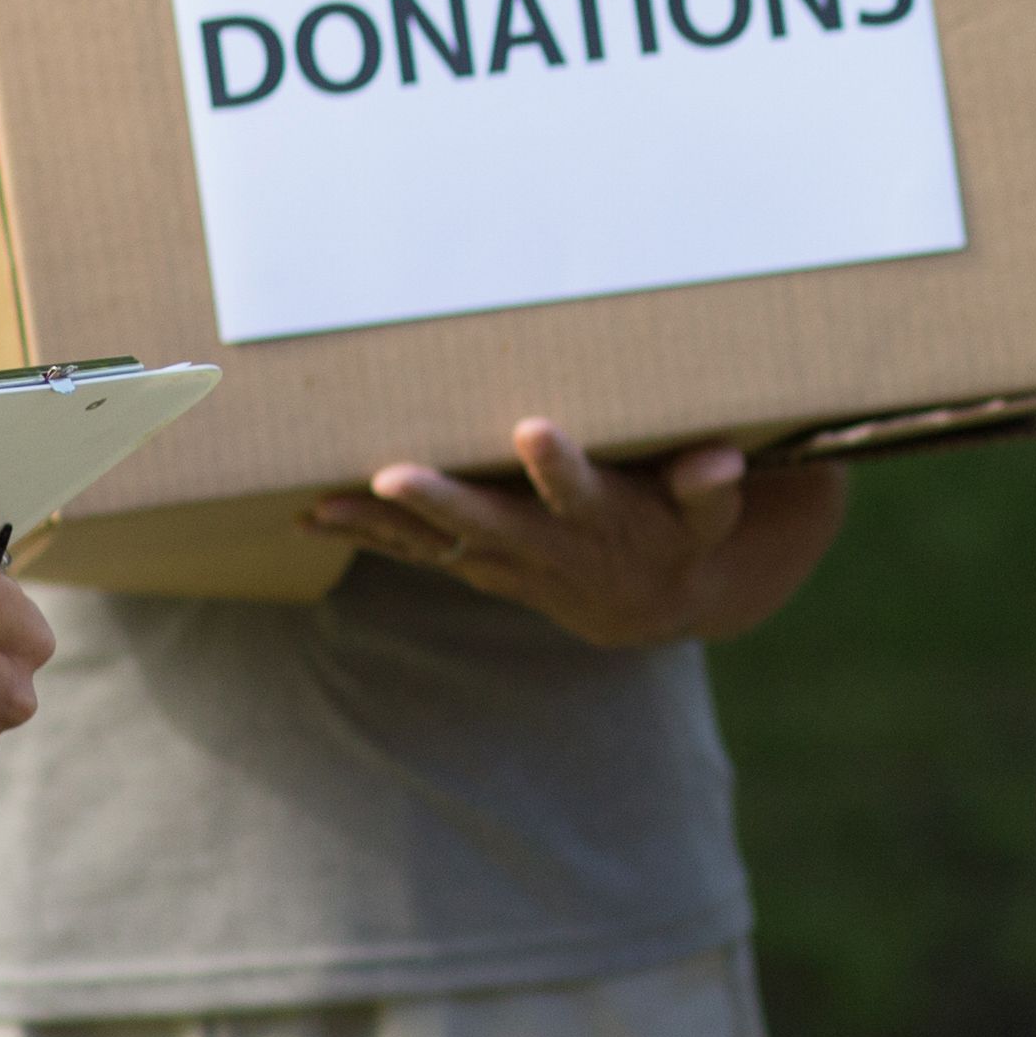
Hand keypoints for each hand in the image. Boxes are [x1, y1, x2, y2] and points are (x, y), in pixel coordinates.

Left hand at [308, 420, 854, 649]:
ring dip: (381, 526)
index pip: (578, 491)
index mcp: (600, 519)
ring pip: (436, 543)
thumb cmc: (677, 536)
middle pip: (486, 522)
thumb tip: (720, 461)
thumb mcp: (707, 518)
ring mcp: (504, 560)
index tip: (535, 430)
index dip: (557, 467)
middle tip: (393, 476)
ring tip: (327, 505)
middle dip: (439, 501)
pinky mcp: (477, 565)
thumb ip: (707, 489)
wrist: (645, 606)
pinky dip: (369, 537)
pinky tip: (316, 516)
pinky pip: (416, 552)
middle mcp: (544, 544)